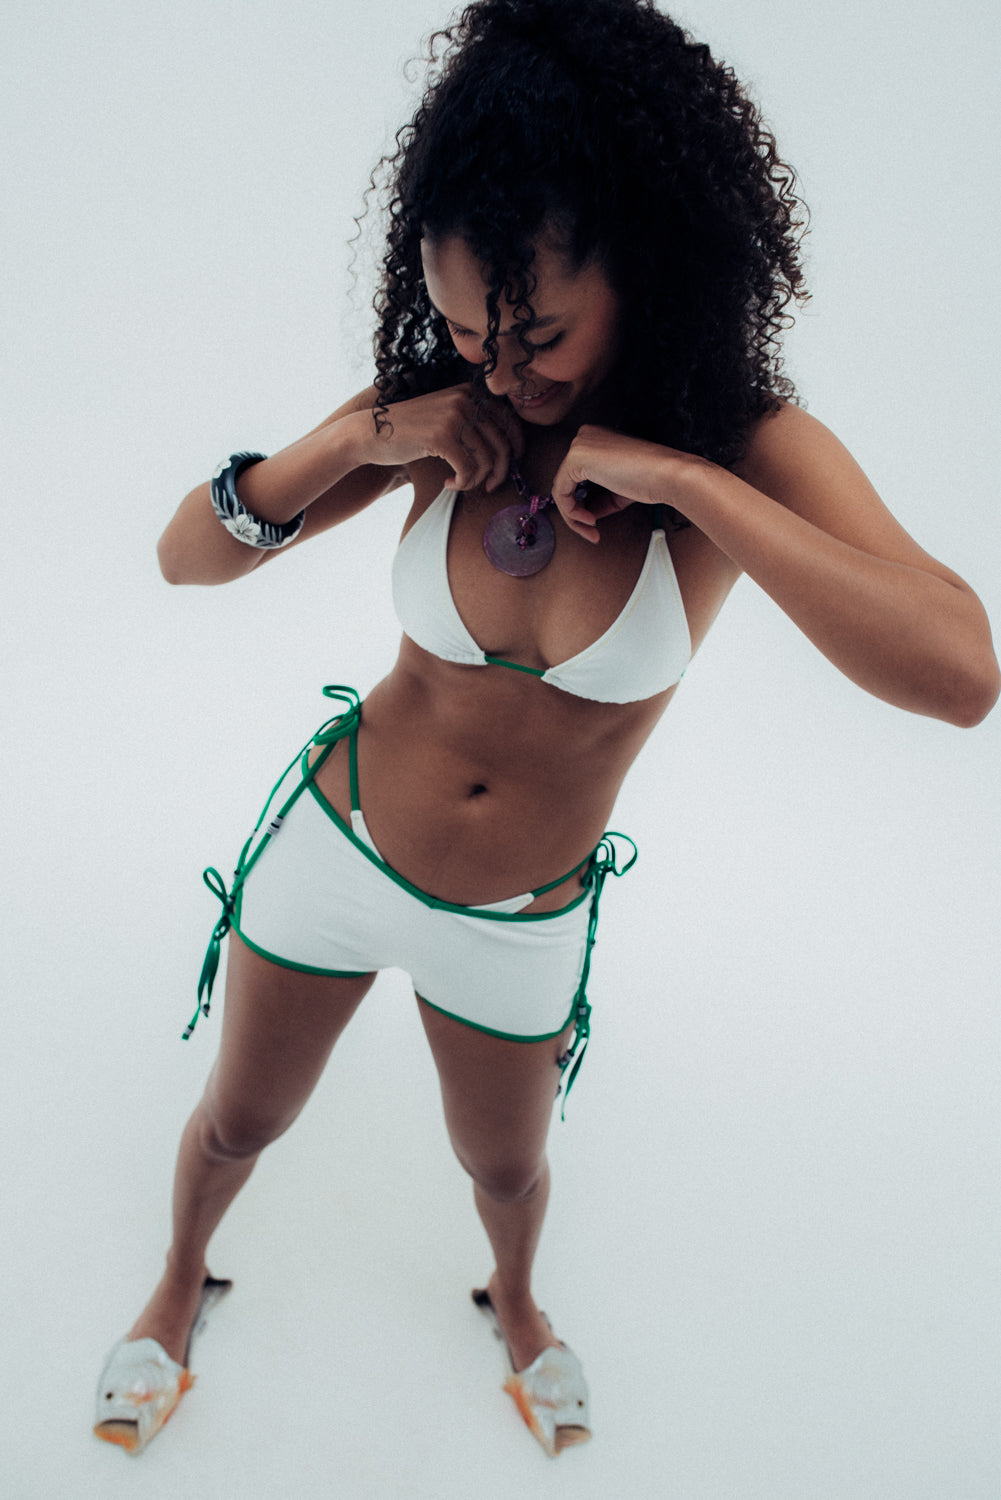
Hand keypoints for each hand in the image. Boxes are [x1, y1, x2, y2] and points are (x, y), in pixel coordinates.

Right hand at [353, 383, 523, 491]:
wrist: (370, 433)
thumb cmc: (409, 433)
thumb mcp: (446, 418)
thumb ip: (473, 425)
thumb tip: (508, 452)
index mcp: (470, 393)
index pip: (510, 422)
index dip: (516, 449)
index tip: (507, 469)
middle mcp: (466, 400)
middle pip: (503, 443)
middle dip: (500, 472)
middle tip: (489, 487)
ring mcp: (454, 416)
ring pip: (487, 460)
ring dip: (476, 480)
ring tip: (460, 484)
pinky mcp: (442, 436)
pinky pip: (468, 469)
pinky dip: (462, 483)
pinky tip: (448, 484)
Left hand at [551, 425, 700, 540]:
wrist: (667, 475)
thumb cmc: (650, 479)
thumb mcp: (618, 491)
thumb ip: (599, 499)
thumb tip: (586, 512)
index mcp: (596, 439)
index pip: (577, 475)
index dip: (583, 503)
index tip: (595, 523)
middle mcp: (585, 436)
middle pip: (567, 482)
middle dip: (576, 512)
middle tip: (592, 532)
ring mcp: (579, 445)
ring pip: (562, 489)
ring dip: (573, 516)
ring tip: (592, 530)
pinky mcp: (575, 457)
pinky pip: (561, 492)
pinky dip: (571, 512)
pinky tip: (590, 520)